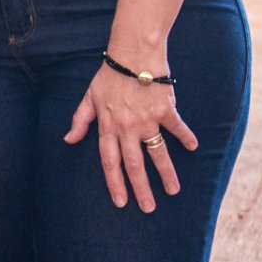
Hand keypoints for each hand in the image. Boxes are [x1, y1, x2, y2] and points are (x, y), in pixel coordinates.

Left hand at [63, 60, 197, 211]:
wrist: (133, 53)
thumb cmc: (110, 75)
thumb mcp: (89, 97)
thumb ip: (80, 120)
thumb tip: (68, 139)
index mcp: (108, 126)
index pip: (110, 162)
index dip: (115, 183)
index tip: (121, 202)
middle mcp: (127, 127)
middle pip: (134, 164)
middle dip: (141, 189)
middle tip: (149, 208)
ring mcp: (147, 119)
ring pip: (157, 152)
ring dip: (166, 173)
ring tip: (173, 190)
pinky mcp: (165, 109)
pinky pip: (176, 127)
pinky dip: (186, 137)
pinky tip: (193, 148)